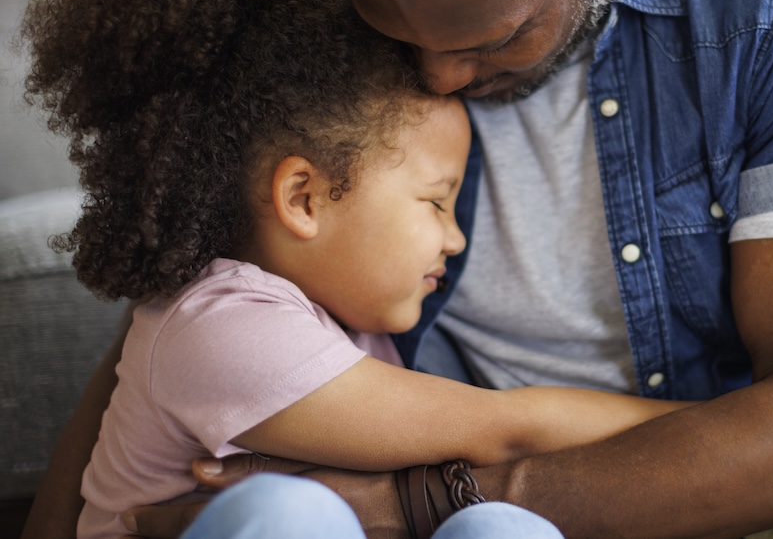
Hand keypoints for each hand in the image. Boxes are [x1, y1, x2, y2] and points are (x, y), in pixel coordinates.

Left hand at [122, 455, 405, 538]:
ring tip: (169, 528)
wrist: (426, 501)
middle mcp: (275, 534)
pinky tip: (224, 525)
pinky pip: (258, 538)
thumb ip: (254, 466)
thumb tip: (193, 468)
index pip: (195, 524)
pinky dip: (232, 532)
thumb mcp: (315, 464)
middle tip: (133, 526)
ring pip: (230, 538)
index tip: (123, 519)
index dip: (156, 522)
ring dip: (200, 533)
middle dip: (169, 532)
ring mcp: (294, 538)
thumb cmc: (373, 477)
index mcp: (269, 513)